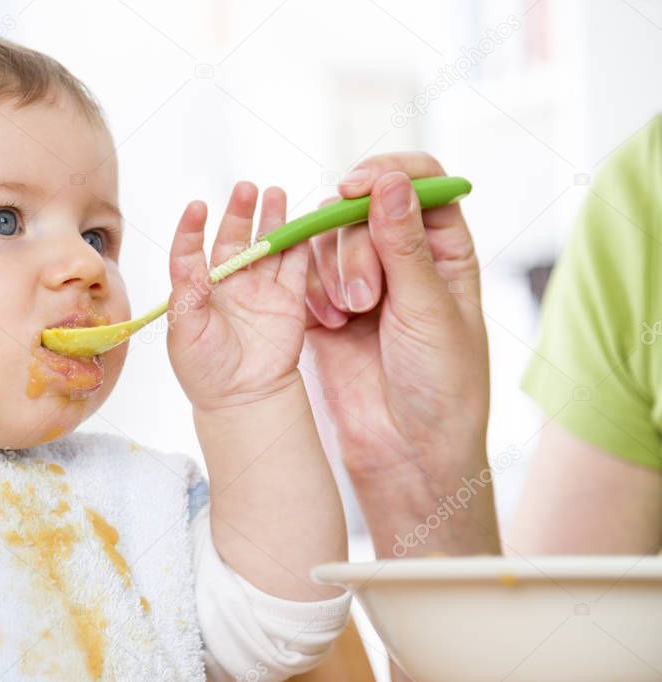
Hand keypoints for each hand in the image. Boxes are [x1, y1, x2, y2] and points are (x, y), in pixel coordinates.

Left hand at [167, 181, 309, 412]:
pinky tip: (303, 223)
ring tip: (275, 193)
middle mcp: (229, 284)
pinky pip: (296, 267)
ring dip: (272, 220)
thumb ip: (187, 297)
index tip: (197, 207)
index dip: (192, 229)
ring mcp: (260, 290)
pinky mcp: (288, 301)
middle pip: (234, 239)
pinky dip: (300, 245)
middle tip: (246, 188)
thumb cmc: (205, 371)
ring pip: (267, 246)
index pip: (192, 251)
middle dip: (240, 212)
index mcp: (198, 289)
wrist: (243, 399)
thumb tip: (190, 265)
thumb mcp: (185, 334)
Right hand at [302, 153, 496, 554]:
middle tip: (364, 297)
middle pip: (364, 209)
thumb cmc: (440, 383)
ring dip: (333, 271)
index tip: (356, 188)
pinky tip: (327, 323)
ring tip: (346, 316)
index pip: (420, 182)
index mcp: (443, 249)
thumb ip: (403, 244)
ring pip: (329, 238)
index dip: (387, 175)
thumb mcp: (429, 309)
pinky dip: (311, 290)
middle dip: (356, 245)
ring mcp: (360, 279)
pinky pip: (304, 272)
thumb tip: (389, 181)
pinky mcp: (324, 305)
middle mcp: (401, 257)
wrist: (406, 448)